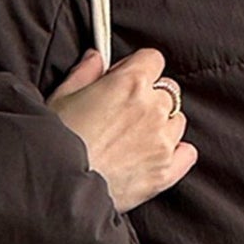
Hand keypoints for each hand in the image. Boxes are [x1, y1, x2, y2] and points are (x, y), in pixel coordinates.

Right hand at [46, 46, 196, 213]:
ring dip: (162, 125)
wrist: (60, 186)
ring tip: (133, 139)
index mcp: (131, 83)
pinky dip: (177, 154)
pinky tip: (155, 156)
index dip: (137, 67)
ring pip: (177, 121)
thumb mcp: (61, 96)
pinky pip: (187, 154)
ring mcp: (163, 142)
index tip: (123, 79)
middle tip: (123, 114)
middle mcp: (153, 109)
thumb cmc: (56, 141)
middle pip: (168, 91)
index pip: (153, 59)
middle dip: (149, 97)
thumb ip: (85, 72)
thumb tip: (96, 58)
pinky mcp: (166, 172)